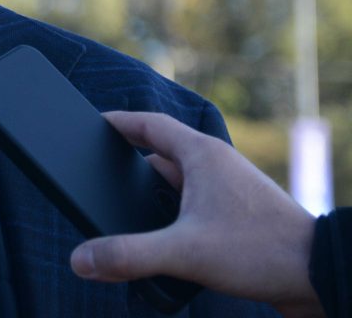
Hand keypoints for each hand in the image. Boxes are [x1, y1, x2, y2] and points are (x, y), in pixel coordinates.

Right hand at [70, 111, 321, 316]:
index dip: (118, 123)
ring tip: (126, 213)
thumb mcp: (183, 251)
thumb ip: (128, 254)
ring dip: (152, 194)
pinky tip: (163, 238)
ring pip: (178, 182)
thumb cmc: (260, 251)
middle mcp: (216, 166)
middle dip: (129, 166)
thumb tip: (80, 260)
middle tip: (100, 176)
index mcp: (202, 155)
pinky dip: (173, 214)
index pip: (149, 124)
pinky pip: (194, 204)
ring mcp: (230, 190)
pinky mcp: (239, 216)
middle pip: (160, 154)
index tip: (92, 125)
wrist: (319, 275)